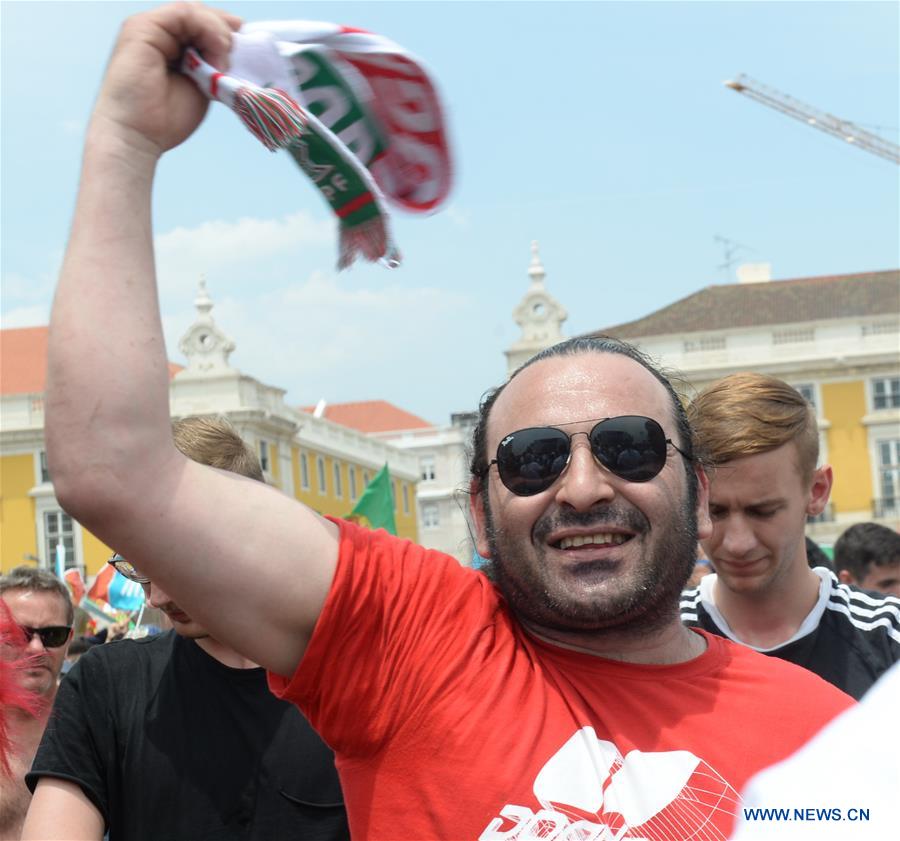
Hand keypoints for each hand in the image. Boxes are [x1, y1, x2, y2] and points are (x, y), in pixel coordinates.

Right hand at [91, 2, 241, 157]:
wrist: (138, 135)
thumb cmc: (166, 120)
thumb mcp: (201, 87)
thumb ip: (213, 66)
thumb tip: (235, 49)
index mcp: (170, 45)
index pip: (201, 25)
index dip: (225, 30)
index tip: (246, 42)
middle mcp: (158, 32)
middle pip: (199, 14)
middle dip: (224, 29)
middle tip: (240, 51)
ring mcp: (149, 28)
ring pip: (193, 11)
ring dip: (218, 33)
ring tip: (224, 62)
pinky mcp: (143, 27)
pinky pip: (183, 13)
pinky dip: (207, 29)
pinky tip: (216, 52)